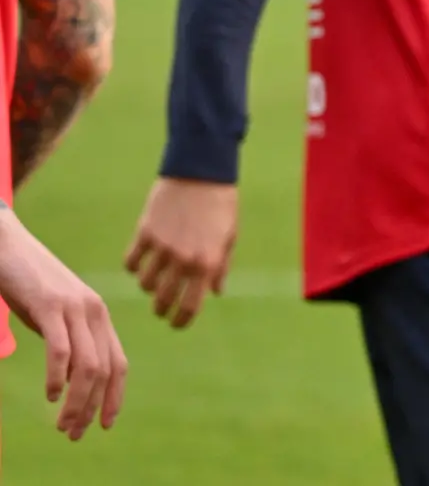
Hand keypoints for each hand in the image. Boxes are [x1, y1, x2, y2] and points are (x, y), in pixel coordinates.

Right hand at [0, 207, 126, 438]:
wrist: (8, 245)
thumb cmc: (30, 285)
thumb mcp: (56, 317)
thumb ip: (69, 342)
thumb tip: (73, 379)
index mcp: (99, 317)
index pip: (118, 363)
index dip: (115, 397)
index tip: (106, 424)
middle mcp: (95, 312)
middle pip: (105, 369)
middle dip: (93, 407)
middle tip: (74, 434)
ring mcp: (74, 307)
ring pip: (87, 365)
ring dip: (77, 401)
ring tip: (63, 424)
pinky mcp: (50, 305)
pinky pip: (61, 349)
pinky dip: (59, 376)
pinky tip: (51, 395)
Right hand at [124, 177, 238, 327]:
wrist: (201, 173)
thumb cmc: (221, 205)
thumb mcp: (229, 237)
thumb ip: (220, 268)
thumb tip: (216, 293)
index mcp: (207, 263)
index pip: (190, 307)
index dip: (180, 321)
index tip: (176, 323)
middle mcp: (183, 260)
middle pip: (163, 300)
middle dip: (161, 309)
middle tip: (161, 308)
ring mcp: (162, 247)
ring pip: (144, 284)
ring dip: (148, 287)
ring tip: (154, 281)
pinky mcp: (144, 233)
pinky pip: (130, 262)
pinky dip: (133, 267)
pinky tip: (139, 263)